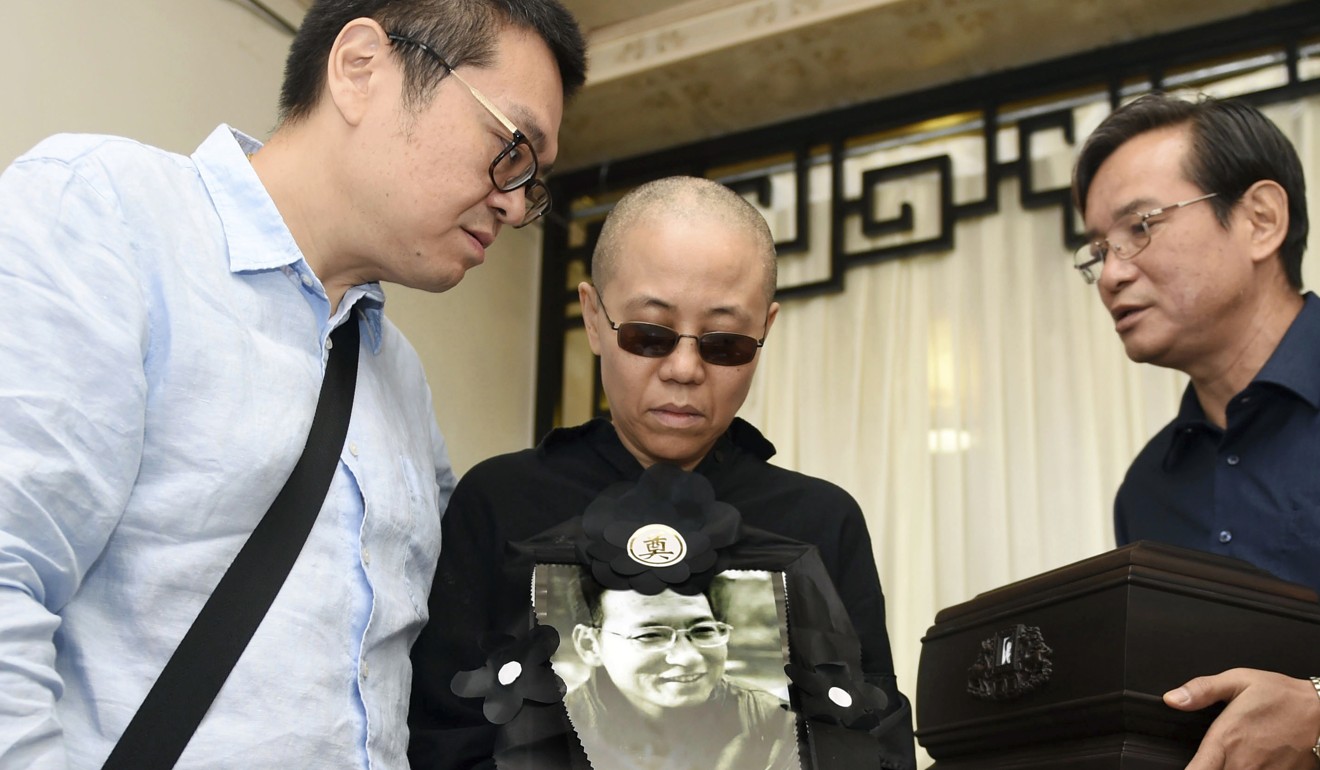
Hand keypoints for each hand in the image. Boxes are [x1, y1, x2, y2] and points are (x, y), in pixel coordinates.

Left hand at [1165, 668, 1319, 768]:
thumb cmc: (1283, 696)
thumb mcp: (1238, 681)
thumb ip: (1202, 690)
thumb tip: (1172, 698)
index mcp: (1226, 740)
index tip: (1189, 766)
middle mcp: (1242, 764)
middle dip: (1210, 768)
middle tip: (1213, 758)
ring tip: (1235, 757)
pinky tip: (1253, 761)